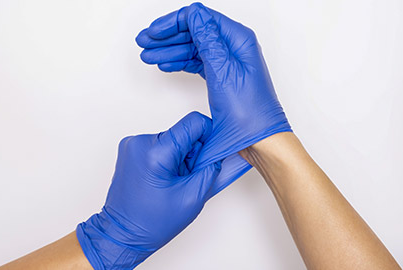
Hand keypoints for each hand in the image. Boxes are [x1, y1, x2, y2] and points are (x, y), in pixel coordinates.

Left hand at [76, 112, 221, 268]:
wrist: (122, 234)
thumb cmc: (152, 222)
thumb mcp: (193, 197)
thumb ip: (211, 169)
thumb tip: (220, 151)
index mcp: (156, 152)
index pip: (193, 123)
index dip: (208, 135)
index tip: (209, 153)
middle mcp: (140, 142)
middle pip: (182, 132)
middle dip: (191, 153)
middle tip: (186, 177)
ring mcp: (131, 144)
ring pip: (171, 139)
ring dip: (178, 157)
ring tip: (171, 181)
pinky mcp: (129, 149)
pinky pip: (158, 145)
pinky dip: (166, 158)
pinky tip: (161, 178)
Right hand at [136, 2, 291, 173]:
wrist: (258, 140)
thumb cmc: (249, 112)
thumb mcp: (223, 71)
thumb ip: (207, 39)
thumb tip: (194, 14)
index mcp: (237, 40)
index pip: (200, 18)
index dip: (174, 22)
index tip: (154, 31)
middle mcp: (233, 48)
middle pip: (194, 31)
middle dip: (167, 36)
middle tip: (144, 42)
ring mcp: (227, 63)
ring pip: (193, 48)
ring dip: (169, 51)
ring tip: (148, 56)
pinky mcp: (221, 77)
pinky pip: (196, 63)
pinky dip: (179, 63)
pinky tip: (165, 64)